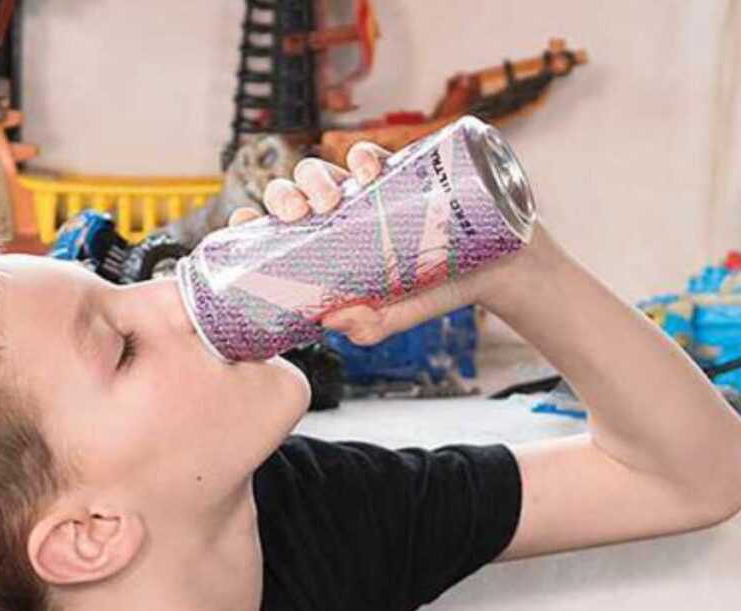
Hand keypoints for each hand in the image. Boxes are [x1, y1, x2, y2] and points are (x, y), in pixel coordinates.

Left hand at [227, 141, 533, 344]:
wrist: (497, 269)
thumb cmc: (436, 292)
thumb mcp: (397, 318)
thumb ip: (368, 326)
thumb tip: (330, 323)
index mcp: (324, 245)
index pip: (276, 228)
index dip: (252, 219)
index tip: (243, 221)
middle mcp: (340, 214)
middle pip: (294, 194)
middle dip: (285, 196)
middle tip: (298, 216)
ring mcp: (367, 191)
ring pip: (323, 169)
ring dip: (315, 176)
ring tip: (330, 200)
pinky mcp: (399, 170)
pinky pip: (369, 153)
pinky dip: (362, 155)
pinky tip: (366, 168)